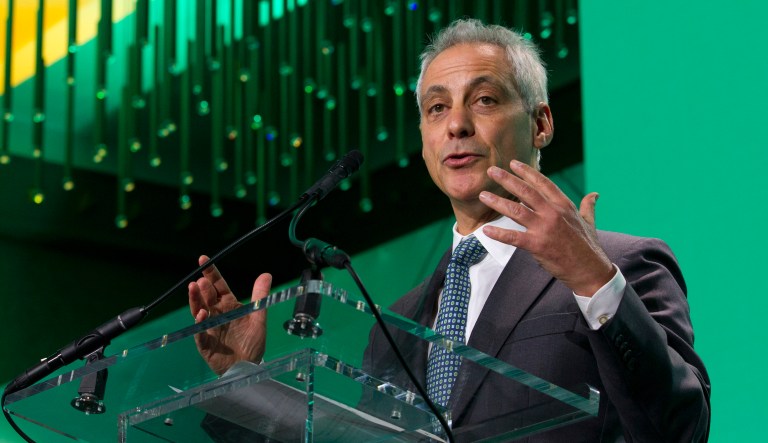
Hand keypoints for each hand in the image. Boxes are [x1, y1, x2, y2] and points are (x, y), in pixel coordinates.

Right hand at [188, 255, 270, 373]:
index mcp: (229, 306)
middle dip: (204, 288)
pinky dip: (199, 325)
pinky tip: (201, 315)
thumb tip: (266, 274)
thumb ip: (261, 297)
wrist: (249, 368)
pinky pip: (200, 334)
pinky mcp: (205, 344)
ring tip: (193, 289)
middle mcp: (217, 315)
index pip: (219, 286)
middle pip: (208, 298)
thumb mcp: (259, 318)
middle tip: (201, 280)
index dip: (211, 274)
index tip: (203, 259)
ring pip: (199, 312)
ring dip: (195, 301)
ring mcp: (209, 329)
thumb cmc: (253, 343)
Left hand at [479, 160, 614, 295]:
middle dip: (507, 180)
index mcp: (564, 206)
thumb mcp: (590, 222)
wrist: (590, 270)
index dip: (527, 172)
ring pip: (516, 211)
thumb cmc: (589, 247)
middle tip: (492, 171)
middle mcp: (553, 213)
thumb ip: (588, 206)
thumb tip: (594, 194)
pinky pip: (514, 237)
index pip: (543, 183)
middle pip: (526, 192)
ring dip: (498, 202)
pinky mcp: (538, 245)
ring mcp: (545, 228)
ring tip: (483, 195)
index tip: (513, 163)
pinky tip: (486, 230)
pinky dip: (499, 234)